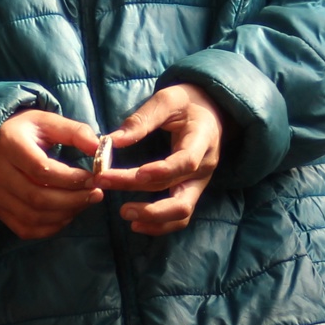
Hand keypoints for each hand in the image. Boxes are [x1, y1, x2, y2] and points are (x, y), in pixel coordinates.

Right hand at [0, 111, 103, 239]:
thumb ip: (75, 132)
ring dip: (64, 214)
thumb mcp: (48, 121)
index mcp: (9, 145)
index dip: (71, 178)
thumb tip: (98, 147)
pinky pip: (25, 229)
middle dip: (72, 200)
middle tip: (96, 194)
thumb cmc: (26, 132)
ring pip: (32, 216)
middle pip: (37, 197)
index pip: (41, 170)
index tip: (93, 178)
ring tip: (84, 203)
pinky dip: (50, 227)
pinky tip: (66, 214)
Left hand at [95, 84, 220, 235]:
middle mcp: (204, 168)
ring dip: (153, 219)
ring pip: (182, 213)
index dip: (162, 171)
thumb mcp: (168, 99)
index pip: (186, 162)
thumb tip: (112, 141)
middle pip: (180, 196)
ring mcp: (198, 184)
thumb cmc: (188, 104)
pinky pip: (178, 218)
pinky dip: (159, 225)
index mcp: (202, 140)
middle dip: (147, 200)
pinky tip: (135, 223)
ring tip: (124, 213)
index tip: (137, 174)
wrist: (212, 112)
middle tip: (114, 192)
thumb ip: (142, 119)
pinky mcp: (189, 192)